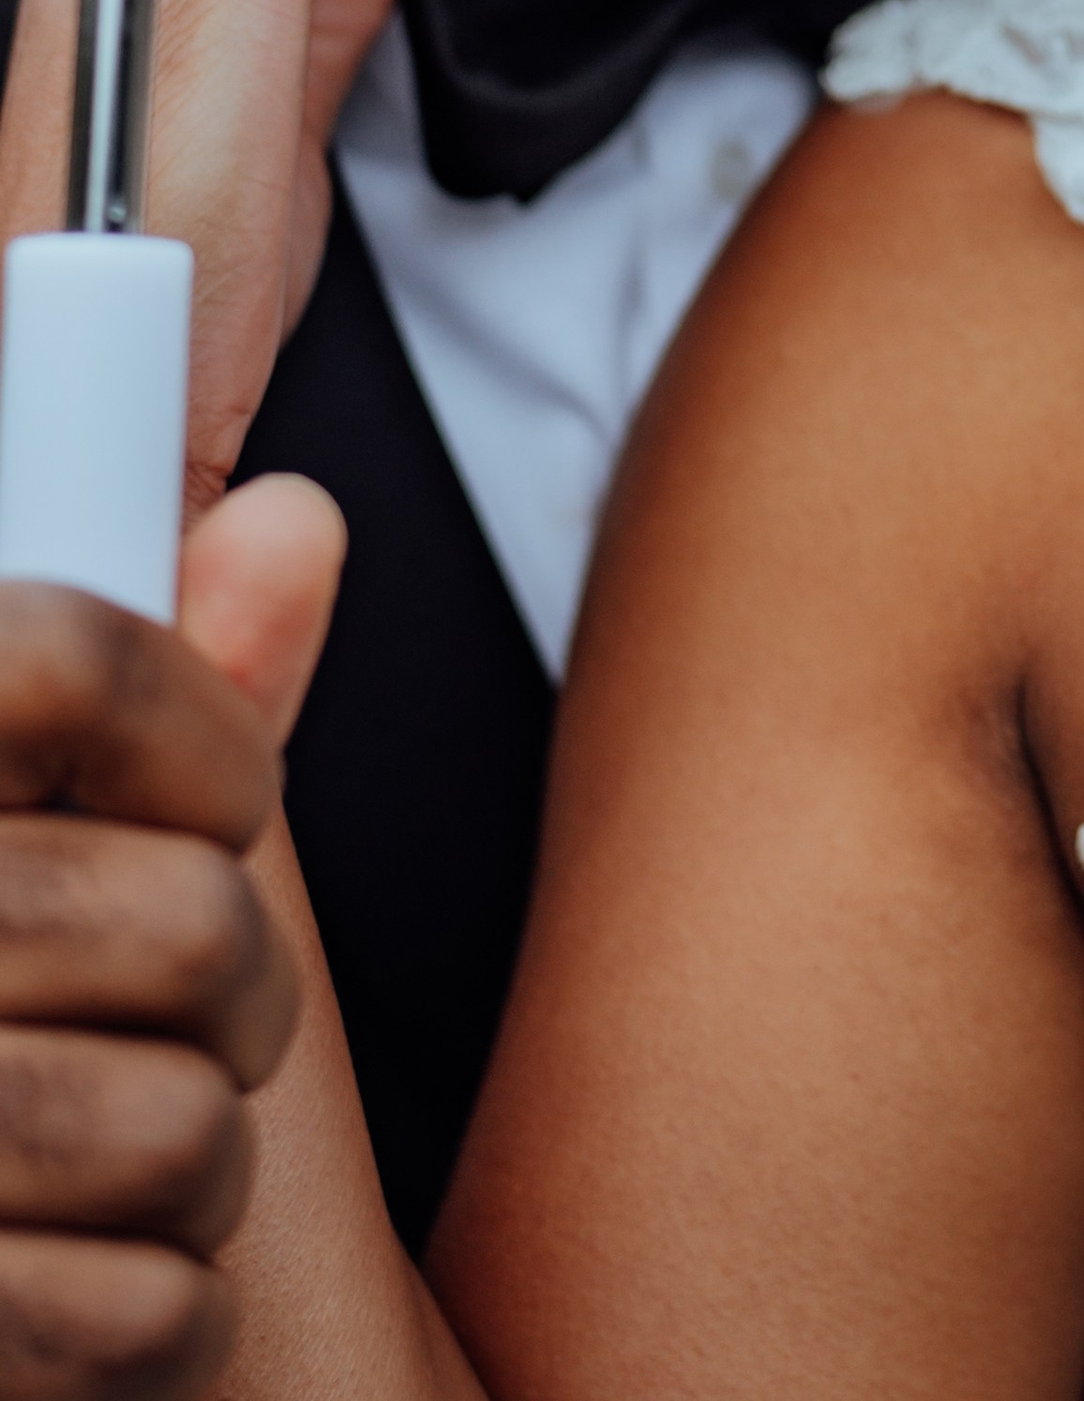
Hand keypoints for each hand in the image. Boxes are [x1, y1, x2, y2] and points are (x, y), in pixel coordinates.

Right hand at [0, 473, 341, 1398]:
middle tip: (169, 1013)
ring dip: (193, 1165)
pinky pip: (139, 1320)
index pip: (74, 661)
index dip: (205, 739)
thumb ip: (167, 684)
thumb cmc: (10, 993)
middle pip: (191, 923)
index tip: (220, 804)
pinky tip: (72, 1276)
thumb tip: (294, 522)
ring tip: (105, 1153)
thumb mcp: (38, 818)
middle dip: (233, 988)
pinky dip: (157, 1321)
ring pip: (180, 1131)